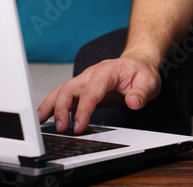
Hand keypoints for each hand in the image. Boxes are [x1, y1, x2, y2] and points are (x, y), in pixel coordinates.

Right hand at [37, 55, 161, 133]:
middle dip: (62, 109)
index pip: (91, 91)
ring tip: (43, 123)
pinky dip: (52, 104)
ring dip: (51, 106)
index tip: (79, 126)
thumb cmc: (142, 72)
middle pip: (69, 89)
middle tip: (62, 129)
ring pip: (62, 90)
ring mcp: (85, 80)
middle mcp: (92, 74)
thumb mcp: (149, 82)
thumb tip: (133, 102)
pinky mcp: (83, 88)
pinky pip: (63, 94)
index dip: (83, 109)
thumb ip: (141, 93)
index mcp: (107, 71)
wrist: (139, 63)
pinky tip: (45, 116)